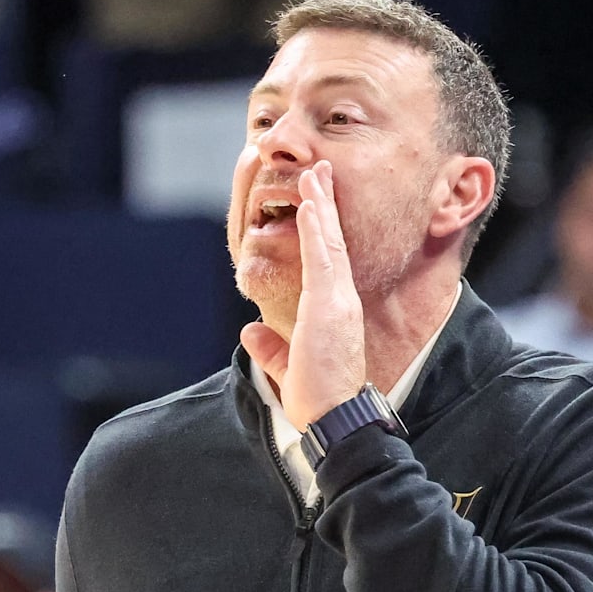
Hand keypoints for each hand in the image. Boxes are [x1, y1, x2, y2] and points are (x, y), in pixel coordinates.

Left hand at [240, 160, 366, 426]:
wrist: (338, 420)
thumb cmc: (319, 400)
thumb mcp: (288, 369)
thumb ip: (272, 350)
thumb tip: (250, 333)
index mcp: (334, 314)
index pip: (329, 262)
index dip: (323, 229)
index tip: (314, 202)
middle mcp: (342, 302)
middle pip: (332, 243)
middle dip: (325, 205)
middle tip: (320, 172)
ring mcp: (338, 301)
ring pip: (329, 242)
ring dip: (320, 206)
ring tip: (314, 174)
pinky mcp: (330, 306)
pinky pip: (324, 258)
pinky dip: (317, 228)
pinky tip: (309, 204)